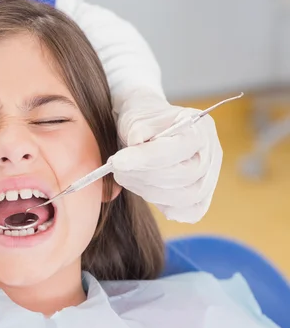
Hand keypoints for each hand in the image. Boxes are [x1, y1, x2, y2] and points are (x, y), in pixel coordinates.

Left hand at [109, 90, 222, 222]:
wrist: (148, 129)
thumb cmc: (144, 121)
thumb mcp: (136, 116)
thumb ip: (138, 128)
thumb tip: (136, 141)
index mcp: (199, 128)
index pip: (178, 149)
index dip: (146, 158)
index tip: (118, 161)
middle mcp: (210, 154)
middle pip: (184, 176)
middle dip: (145, 176)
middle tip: (117, 169)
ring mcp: (209, 177)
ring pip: (185, 197)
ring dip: (148, 191)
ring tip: (126, 176)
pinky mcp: (200, 197)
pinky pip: (188, 212)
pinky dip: (165, 206)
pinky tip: (145, 191)